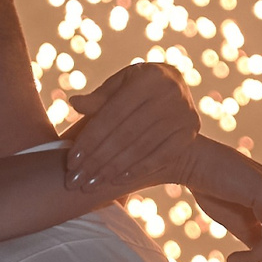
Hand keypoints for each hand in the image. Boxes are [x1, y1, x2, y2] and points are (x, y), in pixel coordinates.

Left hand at [63, 61, 198, 191]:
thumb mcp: (120, 85)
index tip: (71, 162)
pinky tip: (117, 181)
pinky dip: (138, 169)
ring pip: (140, 148)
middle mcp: (169, 92)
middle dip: (97, 161)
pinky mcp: (191, 131)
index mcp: (147, 76)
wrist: (177, 86)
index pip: (111, 115)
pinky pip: (161, 156)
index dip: (89, 139)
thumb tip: (75, 104)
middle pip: (124, 135)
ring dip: (112, 170)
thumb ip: (99, 98)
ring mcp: (183, 113)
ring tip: (90, 185)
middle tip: (76, 181)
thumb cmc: (138, 86)